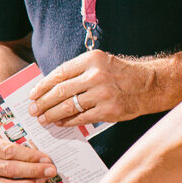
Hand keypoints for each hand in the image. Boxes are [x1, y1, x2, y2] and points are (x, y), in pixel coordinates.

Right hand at [0, 125, 52, 182]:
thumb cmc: (0, 134)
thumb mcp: (6, 129)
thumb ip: (20, 136)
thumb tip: (42, 148)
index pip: (9, 152)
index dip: (30, 156)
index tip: (46, 158)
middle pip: (9, 170)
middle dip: (33, 171)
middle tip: (51, 171)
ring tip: (43, 180)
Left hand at [29, 50, 159, 128]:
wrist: (149, 85)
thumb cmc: (120, 74)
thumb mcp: (100, 63)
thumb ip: (77, 72)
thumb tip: (49, 87)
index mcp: (91, 60)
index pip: (60, 73)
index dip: (43, 85)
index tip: (32, 94)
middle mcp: (96, 75)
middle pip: (60, 91)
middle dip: (43, 102)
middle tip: (33, 110)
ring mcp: (103, 94)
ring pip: (68, 106)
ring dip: (51, 114)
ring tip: (42, 118)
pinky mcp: (108, 111)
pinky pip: (80, 118)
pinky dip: (67, 122)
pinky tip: (59, 123)